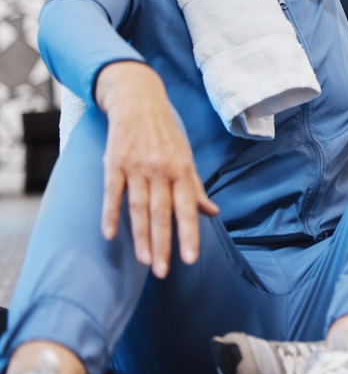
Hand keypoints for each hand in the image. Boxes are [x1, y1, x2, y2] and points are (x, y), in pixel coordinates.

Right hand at [95, 62, 218, 277]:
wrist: (139, 101)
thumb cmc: (166, 135)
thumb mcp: (186, 158)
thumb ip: (196, 188)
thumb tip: (212, 212)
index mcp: (182, 170)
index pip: (187, 209)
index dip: (189, 234)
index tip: (190, 259)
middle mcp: (161, 171)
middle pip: (162, 213)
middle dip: (164, 244)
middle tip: (164, 271)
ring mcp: (137, 167)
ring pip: (139, 208)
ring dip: (141, 236)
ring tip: (145, 261)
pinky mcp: (115, 164)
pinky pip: (112, 193)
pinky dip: (111, 214)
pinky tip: (109, 235)